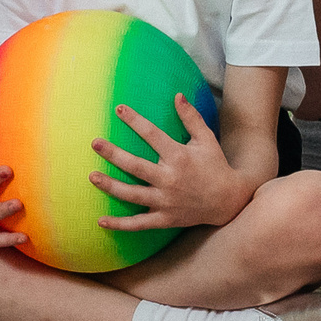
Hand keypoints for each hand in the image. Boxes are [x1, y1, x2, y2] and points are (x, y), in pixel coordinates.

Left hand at [89, 95, 251, 231]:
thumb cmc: (215, 166)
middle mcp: (170, 179)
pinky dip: (120, 224)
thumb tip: (177, 95)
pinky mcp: (164, 219)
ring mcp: (165, 201)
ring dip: (111, 186)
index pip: (152, 135)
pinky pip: (138, 223)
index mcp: (179, 156)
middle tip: (95, 143)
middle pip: (136, 166)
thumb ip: (191, 117)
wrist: (228, 201)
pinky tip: (101, 221)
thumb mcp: (207, 139)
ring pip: (132, 194)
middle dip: (114, 154)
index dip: (135, 120)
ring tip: (92, 176)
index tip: (119, 109)